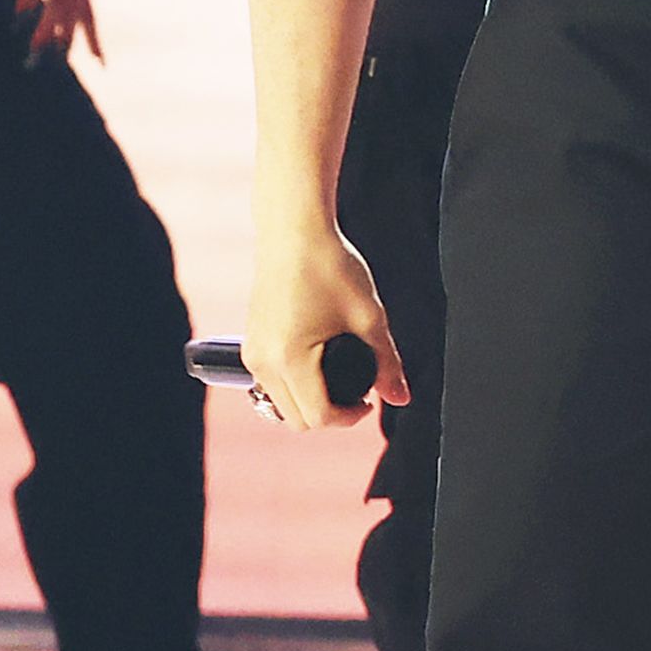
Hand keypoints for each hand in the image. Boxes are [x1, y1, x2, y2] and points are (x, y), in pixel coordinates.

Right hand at [246, 227, 404, 431]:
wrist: (293, 231)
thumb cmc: (328, 266)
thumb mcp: (368, 316)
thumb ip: (386, 362)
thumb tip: (400, 397)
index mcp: (289, 359)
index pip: (317, 417)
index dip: (349, 418)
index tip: (368, 401)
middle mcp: (263, 362)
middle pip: (296, 420)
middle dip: (330, 414)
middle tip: (358, 392)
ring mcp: (252, 354)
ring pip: (280, 405)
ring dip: (310, 402)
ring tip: (339, 377)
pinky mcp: (250, 343)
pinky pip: (271, 384)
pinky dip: (295, 386)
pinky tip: (318, 366)